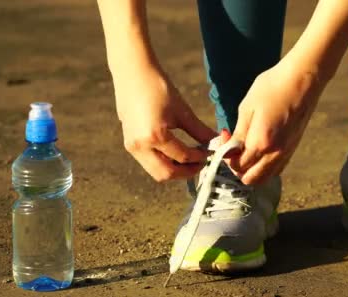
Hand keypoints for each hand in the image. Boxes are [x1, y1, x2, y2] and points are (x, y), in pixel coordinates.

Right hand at [112, 65, 215, 181]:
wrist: (132, 72)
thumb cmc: (159, 87)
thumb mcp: (183, 111)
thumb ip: (200, 131)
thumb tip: (218, 142)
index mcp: (155, 136)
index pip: (183, 157)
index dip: (200, 158)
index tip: (211, 153)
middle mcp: (140, 146)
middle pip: (166, 174)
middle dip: (186, 172)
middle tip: (201, 163)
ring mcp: (132, 146)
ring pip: (156, 172)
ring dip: (174, 170)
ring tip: (190, 160)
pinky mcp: (129, 143)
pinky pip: (149, 162)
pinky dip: (164, 162)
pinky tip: (176, 153)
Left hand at [228, 60, 325, 184]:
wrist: (302, 80)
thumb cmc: (272, 87)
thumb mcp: (247, 107)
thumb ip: (239, 133)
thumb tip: (230, 149)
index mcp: (261, 143)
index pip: (237, 166)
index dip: (226, 156)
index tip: (225, 137)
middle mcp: (275, 154)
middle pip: (250, 179)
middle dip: (237, 169)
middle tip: (233, 150)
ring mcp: (286, 153)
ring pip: (265, 178)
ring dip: (251, 170)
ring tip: (246, 151)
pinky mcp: (293, 149)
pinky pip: (276, 169)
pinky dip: (265, 168)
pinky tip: (260, 150)